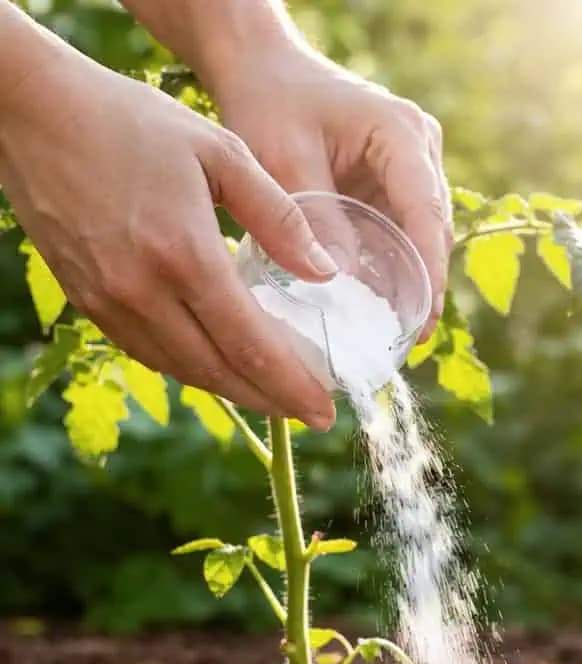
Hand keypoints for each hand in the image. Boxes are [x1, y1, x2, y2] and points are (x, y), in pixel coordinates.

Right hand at [0, 54, 338, 427]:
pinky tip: (219, 365)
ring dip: (232, 391)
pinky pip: (147, 352)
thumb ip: (280, 217)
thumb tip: (326, 273)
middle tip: (312, 414)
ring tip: (275, 397)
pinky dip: (190, 367)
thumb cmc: (132, 121)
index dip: (294, 388)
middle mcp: (141, 291)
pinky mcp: (84, 299)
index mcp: (184, 255)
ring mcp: (107, 300)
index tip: (328, 411)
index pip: (251, 347)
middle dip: (271, 402)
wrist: (32, 109)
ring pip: (180, 370)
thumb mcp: (223, 153)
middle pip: (218, 372)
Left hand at [212, 46, 451, 340]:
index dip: (429, 270)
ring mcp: (414, 165)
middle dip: (424, 285)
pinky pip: (404, 230)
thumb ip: (314, 216)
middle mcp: (421, 148)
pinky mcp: (396, 181)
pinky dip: (394, 265)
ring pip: (423, 234)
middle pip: (433, 229)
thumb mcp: (283, 159)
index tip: (421, 320)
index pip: (426, 212)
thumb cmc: (268, 101)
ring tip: (396, 334)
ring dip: (411, 279)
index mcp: (402, 134)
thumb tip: (339, 282)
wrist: (259, 67)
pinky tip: (378, 305)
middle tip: (407, 342)